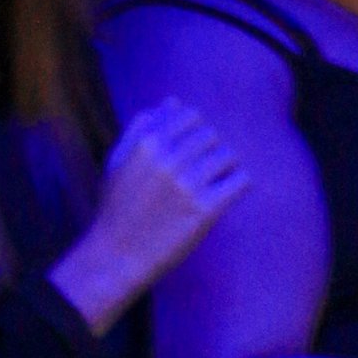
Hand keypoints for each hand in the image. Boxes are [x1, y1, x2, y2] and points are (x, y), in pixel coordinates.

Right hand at [49, 101, 245, 336]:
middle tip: (201, 171)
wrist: (117, 256)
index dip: (194, 132)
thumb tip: (172, 101)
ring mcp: (188, 185)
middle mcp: (168, 160)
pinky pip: (241, 181)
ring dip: (225, 166)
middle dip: (209, 150)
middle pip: (211, 135)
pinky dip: (239, 184)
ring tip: (213, 183)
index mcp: (146, 144)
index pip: (190, 115)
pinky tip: (226, 193)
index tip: (190, 151)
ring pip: (228, 155)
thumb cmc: (116, 207)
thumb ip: (142, 126)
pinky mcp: (205, 210)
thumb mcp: (118, 160)